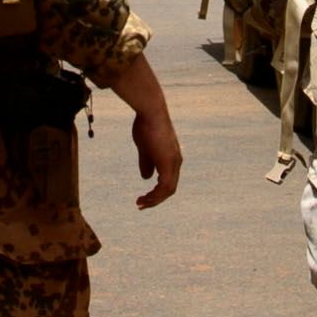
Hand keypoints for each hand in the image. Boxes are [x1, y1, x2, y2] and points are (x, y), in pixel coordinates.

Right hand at [107, 46, 184, 206]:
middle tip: (141, 205)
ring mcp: (173, 162)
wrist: (151, 111)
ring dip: (154, 199)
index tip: (144, 197)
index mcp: (172, 158)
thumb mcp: (145, 148)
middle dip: (155, 199)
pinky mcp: (168, 162)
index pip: (168, 181)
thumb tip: (146, 177)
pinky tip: (145, 198)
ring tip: (140, 204)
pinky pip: (164, 186)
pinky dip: (155, 195)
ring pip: (168, 190)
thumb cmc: (146, 125)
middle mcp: (176, 162)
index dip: (157, 192)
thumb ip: (147, 163)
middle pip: (169, 189)